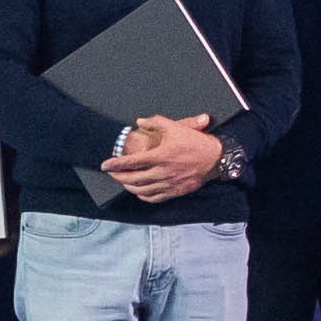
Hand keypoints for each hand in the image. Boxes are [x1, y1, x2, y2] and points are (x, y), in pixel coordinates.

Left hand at [104, 114, 223, 201]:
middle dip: (118, 177)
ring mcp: (168, 184)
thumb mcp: (176, 127)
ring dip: (128, 187)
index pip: (131, 162)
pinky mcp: (175, 192)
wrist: (216, 159)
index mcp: (160, 156)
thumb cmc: (196, 142)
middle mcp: (162, 172)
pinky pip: (154, 198)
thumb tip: (139, 122)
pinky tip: (138, 192)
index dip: (115, 164)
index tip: (105, 165)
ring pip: (141, 190)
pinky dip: (142, 196)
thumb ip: (156, 122)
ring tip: (122, 181)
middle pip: (133, 178)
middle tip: (111, 173)